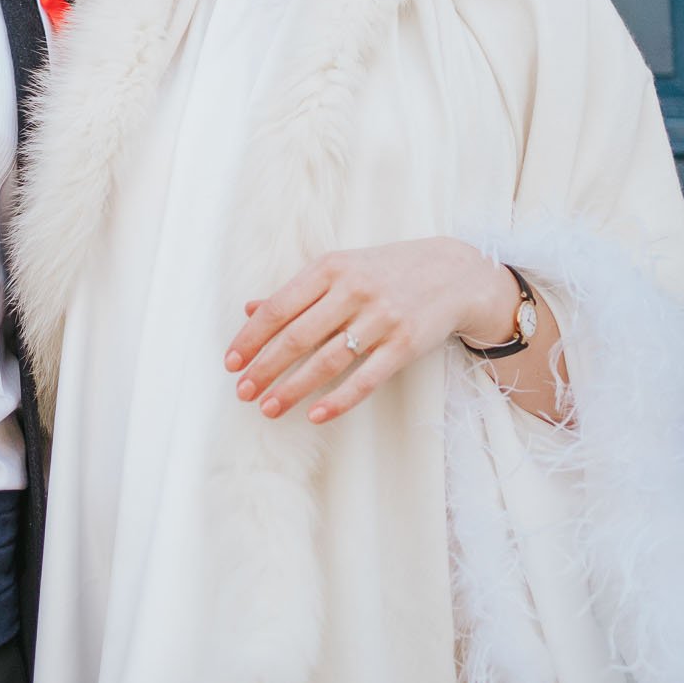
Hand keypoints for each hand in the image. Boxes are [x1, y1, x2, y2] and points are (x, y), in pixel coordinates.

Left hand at [223, 239, 521, 425]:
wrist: (453, 272)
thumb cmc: (386, 271)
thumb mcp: (341, 268)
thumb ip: (297, 291)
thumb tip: (249, 308)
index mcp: (331, 267)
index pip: (279, 307)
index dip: (250, 337)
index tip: (230, 362)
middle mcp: (354, 290)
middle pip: (297, 336)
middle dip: (264, 367)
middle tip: (242, 392)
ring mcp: (381, 317)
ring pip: (327, 360)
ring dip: (292, 388)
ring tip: (268, 408)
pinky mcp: (405, 344)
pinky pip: (366, 378)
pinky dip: (339, 400)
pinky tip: (315, 415)